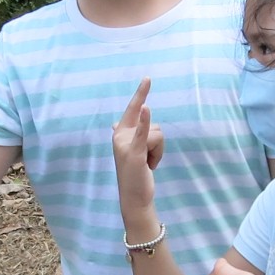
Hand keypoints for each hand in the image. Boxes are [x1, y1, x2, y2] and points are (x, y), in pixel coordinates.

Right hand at [113, 79, 164, 230]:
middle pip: (152, 126)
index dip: (141, 92)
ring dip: (158, 153)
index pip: (133, 108)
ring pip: (157, 135)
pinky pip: (142, 133)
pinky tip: (146, 108)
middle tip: (147, 162)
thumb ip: (127, 134)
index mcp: (120, 132)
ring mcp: (125, 143)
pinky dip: (144, 121)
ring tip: (147, 165)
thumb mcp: (132, 150)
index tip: (148, 78)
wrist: (133, 197)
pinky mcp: (134, 152)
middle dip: (157, 144)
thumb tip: (115, 123)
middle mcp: (120, 134)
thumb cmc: (135, 173)